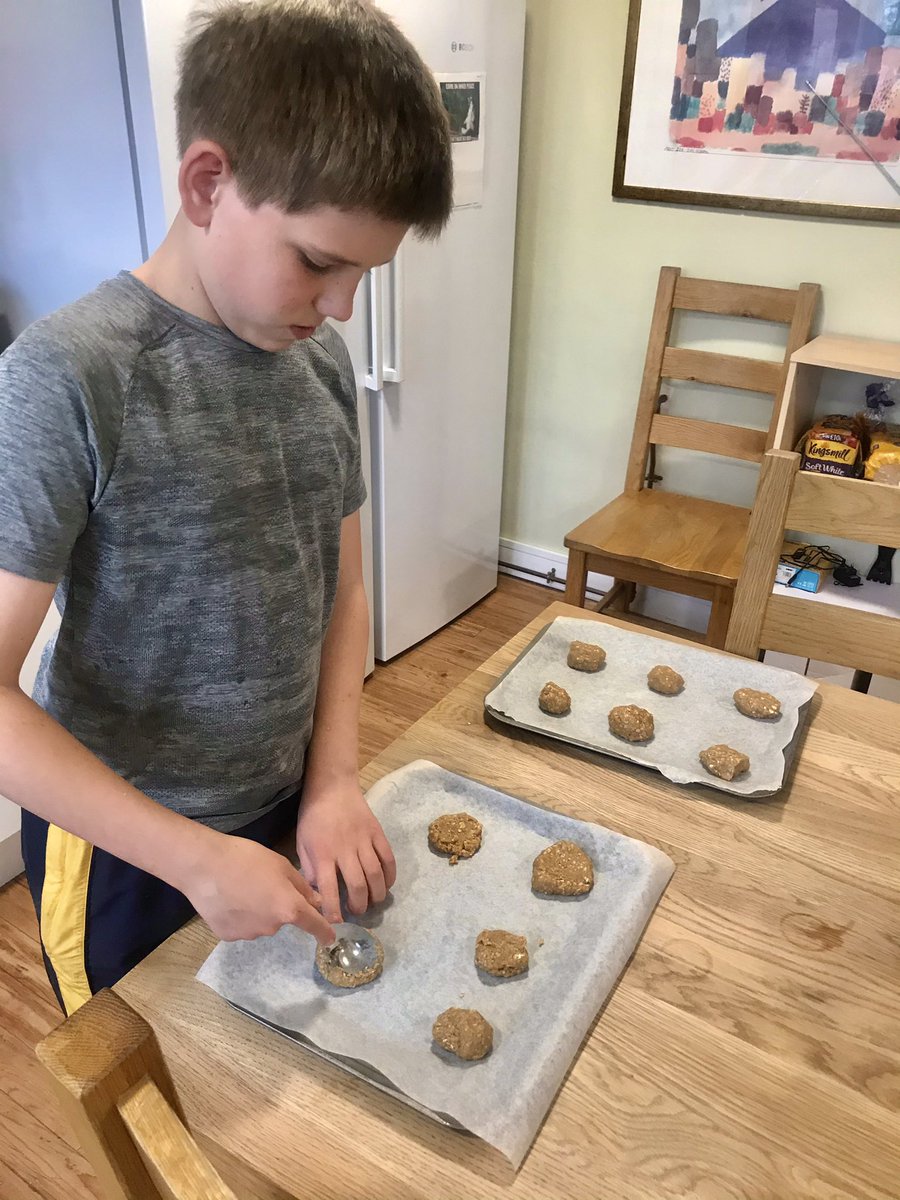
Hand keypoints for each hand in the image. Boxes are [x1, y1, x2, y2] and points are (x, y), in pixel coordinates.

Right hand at [182, 832, 334, 944]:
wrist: (204, 866)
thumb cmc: (246, 858)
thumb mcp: (281, 865)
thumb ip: (302, 887)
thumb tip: (317, 902)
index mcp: (290, 908)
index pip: (315, 925)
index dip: (324, 932)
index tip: (330, 938)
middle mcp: (272, 927)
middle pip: (283, 919)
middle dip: (279, 906)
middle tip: (263, 884)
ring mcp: (249, 934)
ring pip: (262, 923)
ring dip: (259, 911)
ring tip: (241, 889)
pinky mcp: (228, 936)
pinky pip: (243, 926)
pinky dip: (240, 916)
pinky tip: (228, 899)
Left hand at [296, 779, 396, 923]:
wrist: (332, 787)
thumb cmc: (313, 817)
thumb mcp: (301, 843)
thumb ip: (309, 869)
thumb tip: (316, 894)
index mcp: (323, 854)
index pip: (329, 889)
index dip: (333, 910)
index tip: (335, 924)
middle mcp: (345, 850)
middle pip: (358, 885)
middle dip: (359, 905)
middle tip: (357, 912)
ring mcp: (364, 840)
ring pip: (376, 874)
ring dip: (376, 894)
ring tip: (372, 902)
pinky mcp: (377, 833)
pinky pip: (388, 858)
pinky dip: (390, 875)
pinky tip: (386, 885)